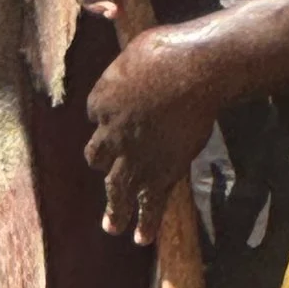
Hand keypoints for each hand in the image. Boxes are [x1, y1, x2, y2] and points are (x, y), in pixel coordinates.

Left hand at [85, 20, 221, 243]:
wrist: (192, 72)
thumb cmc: (166, 50)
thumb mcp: (136, 48)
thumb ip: (130, 64)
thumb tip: (127, 49)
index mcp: (101, 99)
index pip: (96, 114)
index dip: (107, 116)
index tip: (118, 117)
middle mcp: (111, 132)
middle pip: (97, 155)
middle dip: (103, 162)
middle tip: (104, 173)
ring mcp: (134, 156)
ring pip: (117, 189)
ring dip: (115, 209)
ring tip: (112, 228)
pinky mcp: (161, 171)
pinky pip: (149, 202)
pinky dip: (146, 221)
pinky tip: (142, 239)